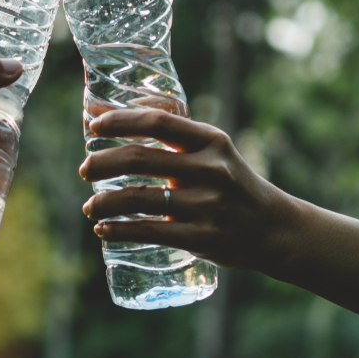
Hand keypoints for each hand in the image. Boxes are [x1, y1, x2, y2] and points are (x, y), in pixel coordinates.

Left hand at [78, 108, 299, 269]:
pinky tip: (103, 229)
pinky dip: (119, 230)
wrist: (274, 228)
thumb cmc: (231, 185)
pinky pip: (149, 232)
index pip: (158, 121)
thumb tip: (113, 119)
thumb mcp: (213, 153)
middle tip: (84, 169)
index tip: (93, 125)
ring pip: (139, 198)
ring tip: (90, 207)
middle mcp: (210, 169)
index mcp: (211, 140)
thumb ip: (174, 140)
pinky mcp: (201, 238)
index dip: (120, 120)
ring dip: (103, 202)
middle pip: (140, 158)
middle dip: (102, 163)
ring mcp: (206, 205)